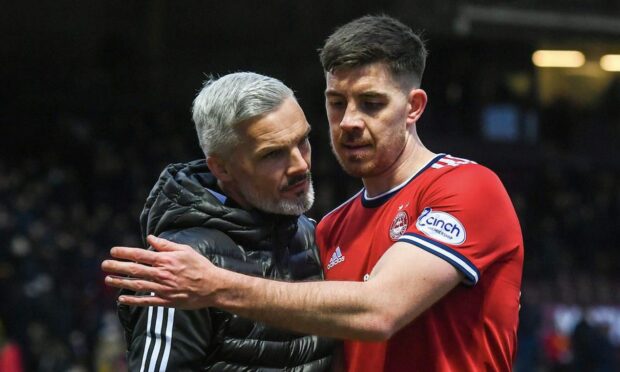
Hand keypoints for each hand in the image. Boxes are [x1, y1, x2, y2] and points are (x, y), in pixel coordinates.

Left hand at [101, 235, 219, 308]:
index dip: (125, 252)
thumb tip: (150, 238)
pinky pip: (146, 301)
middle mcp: (162, 274)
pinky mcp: (166, 301)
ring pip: (137, 285)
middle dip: (117, 266)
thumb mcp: (185, 250)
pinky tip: (122, 298)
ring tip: (107, 279)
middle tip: (104, 265)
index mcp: (166, 260)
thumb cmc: (200, 266)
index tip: (113, 251)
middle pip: (135, 269)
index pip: (140, 255)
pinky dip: (133, 300)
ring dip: (120, 282)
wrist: (213, 286)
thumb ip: (166, 245)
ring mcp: (163, 289)